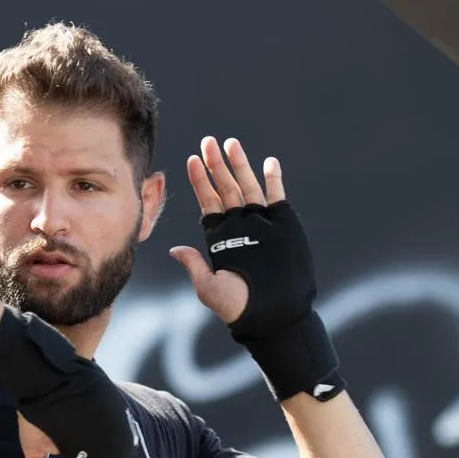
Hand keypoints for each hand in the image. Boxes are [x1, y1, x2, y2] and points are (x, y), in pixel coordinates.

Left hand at [169, 136, 285, 321]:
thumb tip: (175, 250)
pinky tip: (268, 162)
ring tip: (231, 144)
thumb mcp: (208, 287)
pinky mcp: (283, 225)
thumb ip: (194, 265)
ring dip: (240, 166)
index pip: (207, 203)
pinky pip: (277, 197)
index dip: (199, 182)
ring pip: (249, 187)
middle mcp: (240, 226)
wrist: (272, 315)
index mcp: (220, 238)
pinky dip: (273, 179)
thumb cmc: (238, 307)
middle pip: (226, 188)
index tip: (191, 161)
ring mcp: (262, 223)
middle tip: (208, 142)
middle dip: (216, 165)